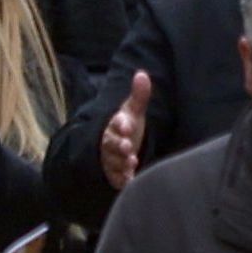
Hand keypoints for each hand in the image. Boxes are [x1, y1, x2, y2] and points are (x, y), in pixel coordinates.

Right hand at [101, 70, 153, 189]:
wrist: (118, 146)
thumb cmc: (127, 126)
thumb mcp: (133, 111)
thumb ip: (139, 95)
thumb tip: (142, 73)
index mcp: (115, 125)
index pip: (116, 123)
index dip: (120, 124)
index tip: (127, 124)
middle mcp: (109, 142)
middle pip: (111, 143)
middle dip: (118, 145)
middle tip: (127, 146)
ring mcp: (110, 158)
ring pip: (113, 161)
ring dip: (121, 162)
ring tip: (131, 162)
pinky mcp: (114, 174)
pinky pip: (116, 178)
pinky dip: (122, 179)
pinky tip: (130, 179)